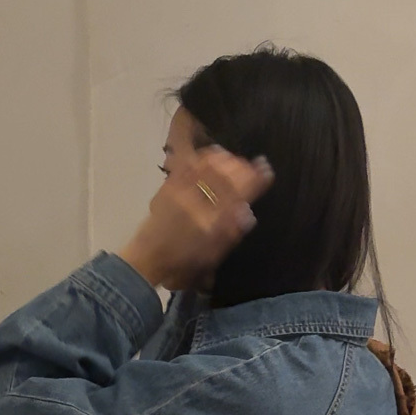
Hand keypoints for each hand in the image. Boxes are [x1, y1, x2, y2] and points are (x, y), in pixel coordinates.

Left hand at [117, 148, 274, 293]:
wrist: (149, 258)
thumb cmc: (184, 261)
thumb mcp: (213, 254)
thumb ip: (231, 233)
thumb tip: (248, 213)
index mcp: (212, 220)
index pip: (239, 192)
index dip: (255, 178)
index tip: (266, 170)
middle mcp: (198, 201)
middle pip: (225, 175)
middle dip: (242, 166)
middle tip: (252, 165)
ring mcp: (182, 191)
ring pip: (207, 166)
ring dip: (225, 159)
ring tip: (234, 159)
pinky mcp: (170, 186)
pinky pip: (189, 164)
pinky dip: (204, 157)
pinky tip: (212, 153)